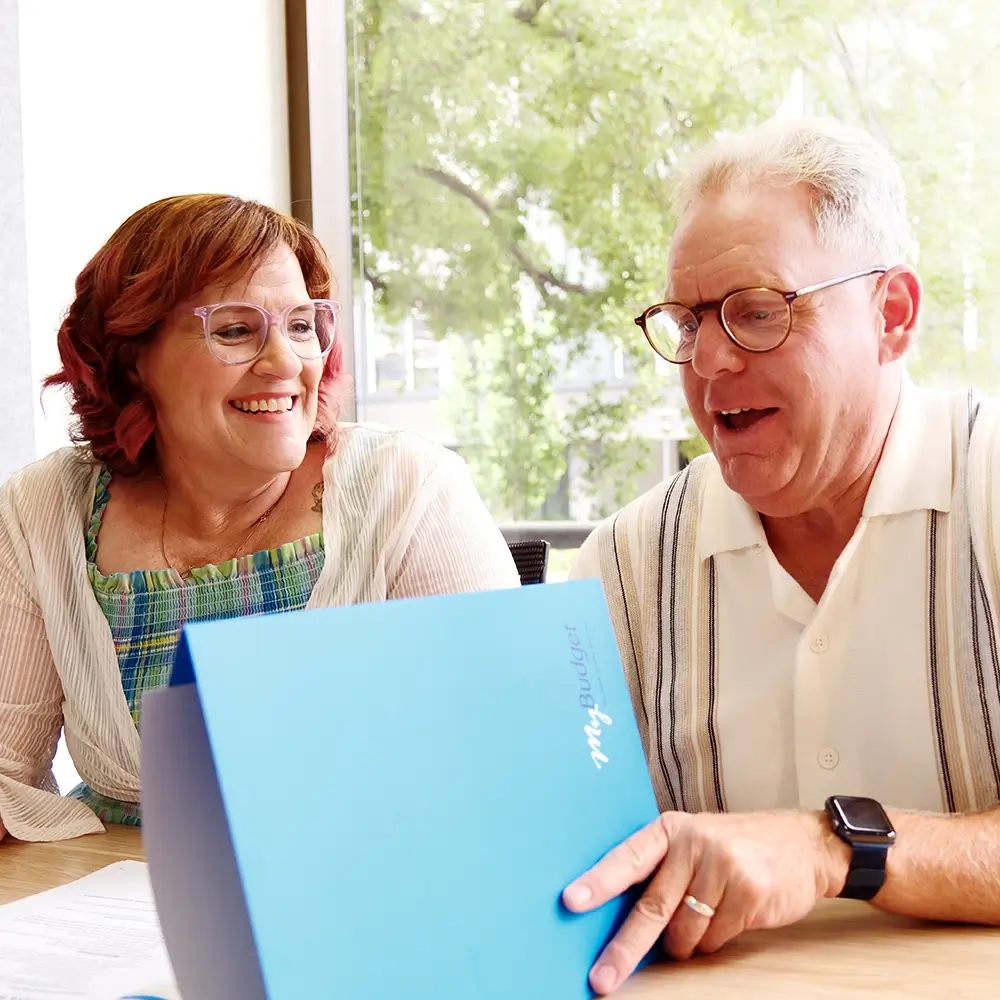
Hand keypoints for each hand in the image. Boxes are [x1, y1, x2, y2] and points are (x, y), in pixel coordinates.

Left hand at [562, 810, 848, 993]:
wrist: (805, 844)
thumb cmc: (739, 847)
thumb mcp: (695, 843)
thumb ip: (663, 871)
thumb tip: (620, 921)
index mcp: (671, 829)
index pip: (627, 858)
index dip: (599, 882)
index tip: (571, 902)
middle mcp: (693, 843)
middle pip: (651, 908)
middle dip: (624, 949)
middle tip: (603, 978)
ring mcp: (722, 866)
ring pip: (684, 933)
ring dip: (687, 943)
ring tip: (705, 919)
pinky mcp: (748, 891)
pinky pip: (715, 939)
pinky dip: (716, 941)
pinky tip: (732, 917)